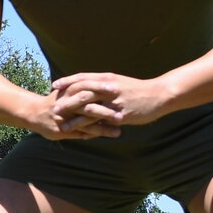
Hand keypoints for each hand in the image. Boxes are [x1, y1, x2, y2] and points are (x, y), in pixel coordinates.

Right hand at [27, 87, 122, 140]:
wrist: (34, 112)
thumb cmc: (55, 100)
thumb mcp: (68, 91)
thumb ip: (82, 87)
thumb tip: (104, 83)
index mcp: (69, 91)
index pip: (88, 88)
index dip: (102, 89)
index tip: (118, 90)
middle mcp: (67, 105)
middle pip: (89, 107)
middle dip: (106, 112)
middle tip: (122, 115)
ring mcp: (65, 119)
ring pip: (87, 124)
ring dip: (103, 128)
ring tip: (119, 132)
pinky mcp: (62, 130)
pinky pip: (80, 133)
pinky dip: (92, 135)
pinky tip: (103, 138)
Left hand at [50, 71, 170, 127]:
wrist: (158, 95)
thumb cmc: (137, 89)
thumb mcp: (119, 82)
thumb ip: (104, 84)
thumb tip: (90, 84)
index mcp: (107, 78)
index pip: (83, 78)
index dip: (68, 81)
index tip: (54, 85)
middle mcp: (109, 88)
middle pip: (82, 92)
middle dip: (67, 100)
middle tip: (54, 106)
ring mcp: (114, 102)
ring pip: (89, 108)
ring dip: (74, 116)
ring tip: (62, 123)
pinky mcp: (120, 115)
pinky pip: (101, 122)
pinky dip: (89, 127)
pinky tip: (81, 134)